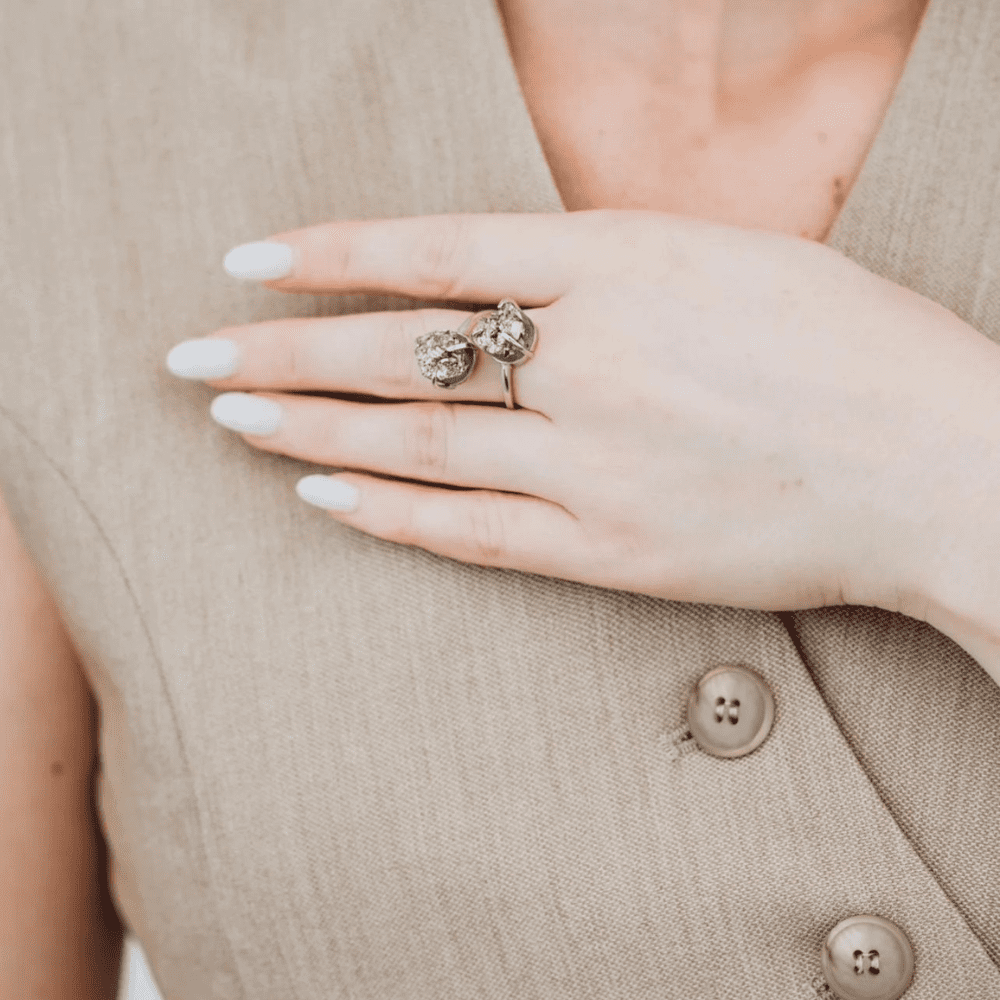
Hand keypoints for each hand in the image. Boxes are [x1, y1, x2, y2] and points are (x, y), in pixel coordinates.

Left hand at [167, 209, 985, 613]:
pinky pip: (475, 531)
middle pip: (400, 354)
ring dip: (313, 432)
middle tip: (195, 358)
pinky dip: (392, 514)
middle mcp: (595, 360)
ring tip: (234, 423)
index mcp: (626, 264)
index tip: (248, 260)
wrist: (938, 463)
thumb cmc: (853, 346)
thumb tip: (512, 283)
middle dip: (283, 353)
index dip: (330, 255)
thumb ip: (610, 270)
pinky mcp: (613, 550)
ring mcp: (598, 463)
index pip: (436, 250)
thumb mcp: (725, 260)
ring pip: (419, 443)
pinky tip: (325, 500)